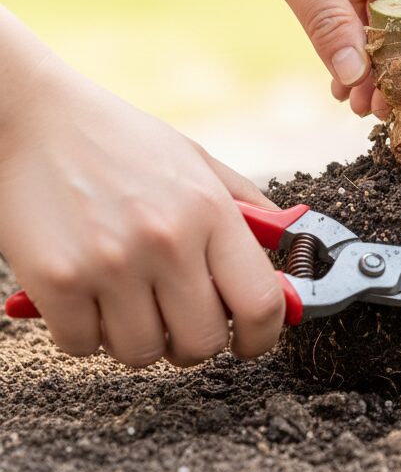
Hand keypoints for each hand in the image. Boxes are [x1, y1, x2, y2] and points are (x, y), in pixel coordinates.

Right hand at [0, 55, 284, 367]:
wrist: (39, 118)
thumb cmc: (124, 142)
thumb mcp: (198, 161)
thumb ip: (247, 208)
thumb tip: (291, 248)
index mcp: (210, 210)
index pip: (260, 302)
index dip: (263, 336)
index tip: (251, 340)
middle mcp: (167, 240)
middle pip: (202, 342)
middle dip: (195, 340)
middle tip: (180, 314)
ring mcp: (111, 264)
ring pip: (142, 353)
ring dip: (139, 336)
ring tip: (130, 294)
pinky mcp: (57, 282)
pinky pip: (83, 347)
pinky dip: (86, 332)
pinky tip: (88, 291)